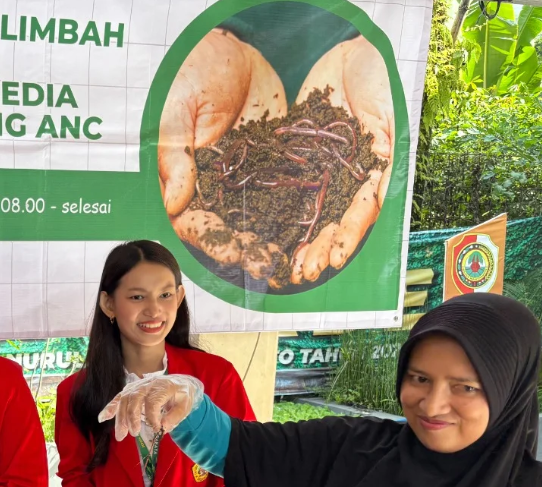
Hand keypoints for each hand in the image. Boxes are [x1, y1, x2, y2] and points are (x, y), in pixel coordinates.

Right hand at [98, 373, 204, 440]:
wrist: (179, 382)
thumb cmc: (182, 395)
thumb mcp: (186, 405)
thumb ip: (175, 416)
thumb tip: (163, 427)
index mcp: (162, 386)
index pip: (153, 402)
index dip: (152, 417)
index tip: (156, 430)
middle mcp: (147, 384)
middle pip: (134, 399)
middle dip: (132, 418)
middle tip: (134, 434)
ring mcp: (137, 386)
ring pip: (124, 400)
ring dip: (120, 418)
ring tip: (121, 435)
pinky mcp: (130, 390)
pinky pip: (118, 398)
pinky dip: (109, 408)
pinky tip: (102, 418)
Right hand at [160, 28, 288, 279]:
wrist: (231, 48)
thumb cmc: (192, 75)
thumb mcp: (177, 114)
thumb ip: (176, 159)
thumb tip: (174, 203)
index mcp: (186, 185)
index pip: (198, 225)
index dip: (217, 243)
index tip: (239, 255)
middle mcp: (216, 192)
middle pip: (233, 233)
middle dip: (253, 253)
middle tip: (274, 268)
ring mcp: (247, 183)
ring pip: (263, 223)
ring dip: (281, 245)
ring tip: (300, 262)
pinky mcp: (274, 169)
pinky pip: (289, 198)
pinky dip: (303, 216)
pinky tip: (320, 231)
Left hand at [291, 36, 393, 283]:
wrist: (352, 54)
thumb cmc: (379, 82)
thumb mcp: (389, 120)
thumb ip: (387, 157)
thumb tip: (381, 198)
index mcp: (368, 178)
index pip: (357, 216)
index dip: (345, 240)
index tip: (332, 261)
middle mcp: (341, 181)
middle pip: (328, 223)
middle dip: (315, 250)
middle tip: (301, 273)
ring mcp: (317, 173)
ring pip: (303, 214)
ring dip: (291, 241)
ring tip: (277, 264)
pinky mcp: (292, 160)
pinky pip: (279, 189)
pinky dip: (268, 212)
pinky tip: (254, 231)